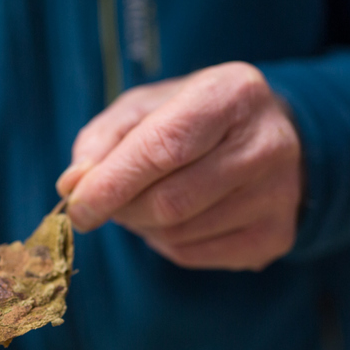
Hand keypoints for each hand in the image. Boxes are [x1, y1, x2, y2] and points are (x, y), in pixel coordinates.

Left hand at [57, 62, 301, 270]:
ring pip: (178, 234)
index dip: (113, 183)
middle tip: (106, 202)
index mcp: (232, 94)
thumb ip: (103, 140)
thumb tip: (72, 186)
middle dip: (123, 209)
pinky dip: (166, 243)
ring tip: (147, 201)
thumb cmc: (195, 119)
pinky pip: (194, 255)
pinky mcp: (274, 235)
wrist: (269, 138)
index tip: (77, 207)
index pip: (163, 149)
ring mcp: (277, 195)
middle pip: (169, 201)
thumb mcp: (147, 108)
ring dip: (143, 226)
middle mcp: (266, 144)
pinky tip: (175, 219)